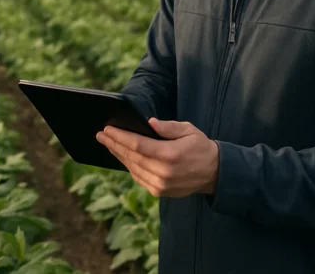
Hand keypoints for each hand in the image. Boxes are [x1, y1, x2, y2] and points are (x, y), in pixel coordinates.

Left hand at [96, 118, 218, 197]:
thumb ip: (168, 127)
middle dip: (114, 144)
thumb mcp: (188, 130)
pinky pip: (138, 177)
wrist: (214, 173)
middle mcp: (163, 172)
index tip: (107, 130)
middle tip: (100, 135)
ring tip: (108, 144)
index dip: (120, 137)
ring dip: (118, 155)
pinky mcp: (159, 192)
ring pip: (132, 168)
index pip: (138, 145)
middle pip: (131, 157)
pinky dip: (128, 166)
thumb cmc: (200, 147)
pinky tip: (122, 156)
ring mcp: (160, 185)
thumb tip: (148, 123)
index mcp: (170, 155)